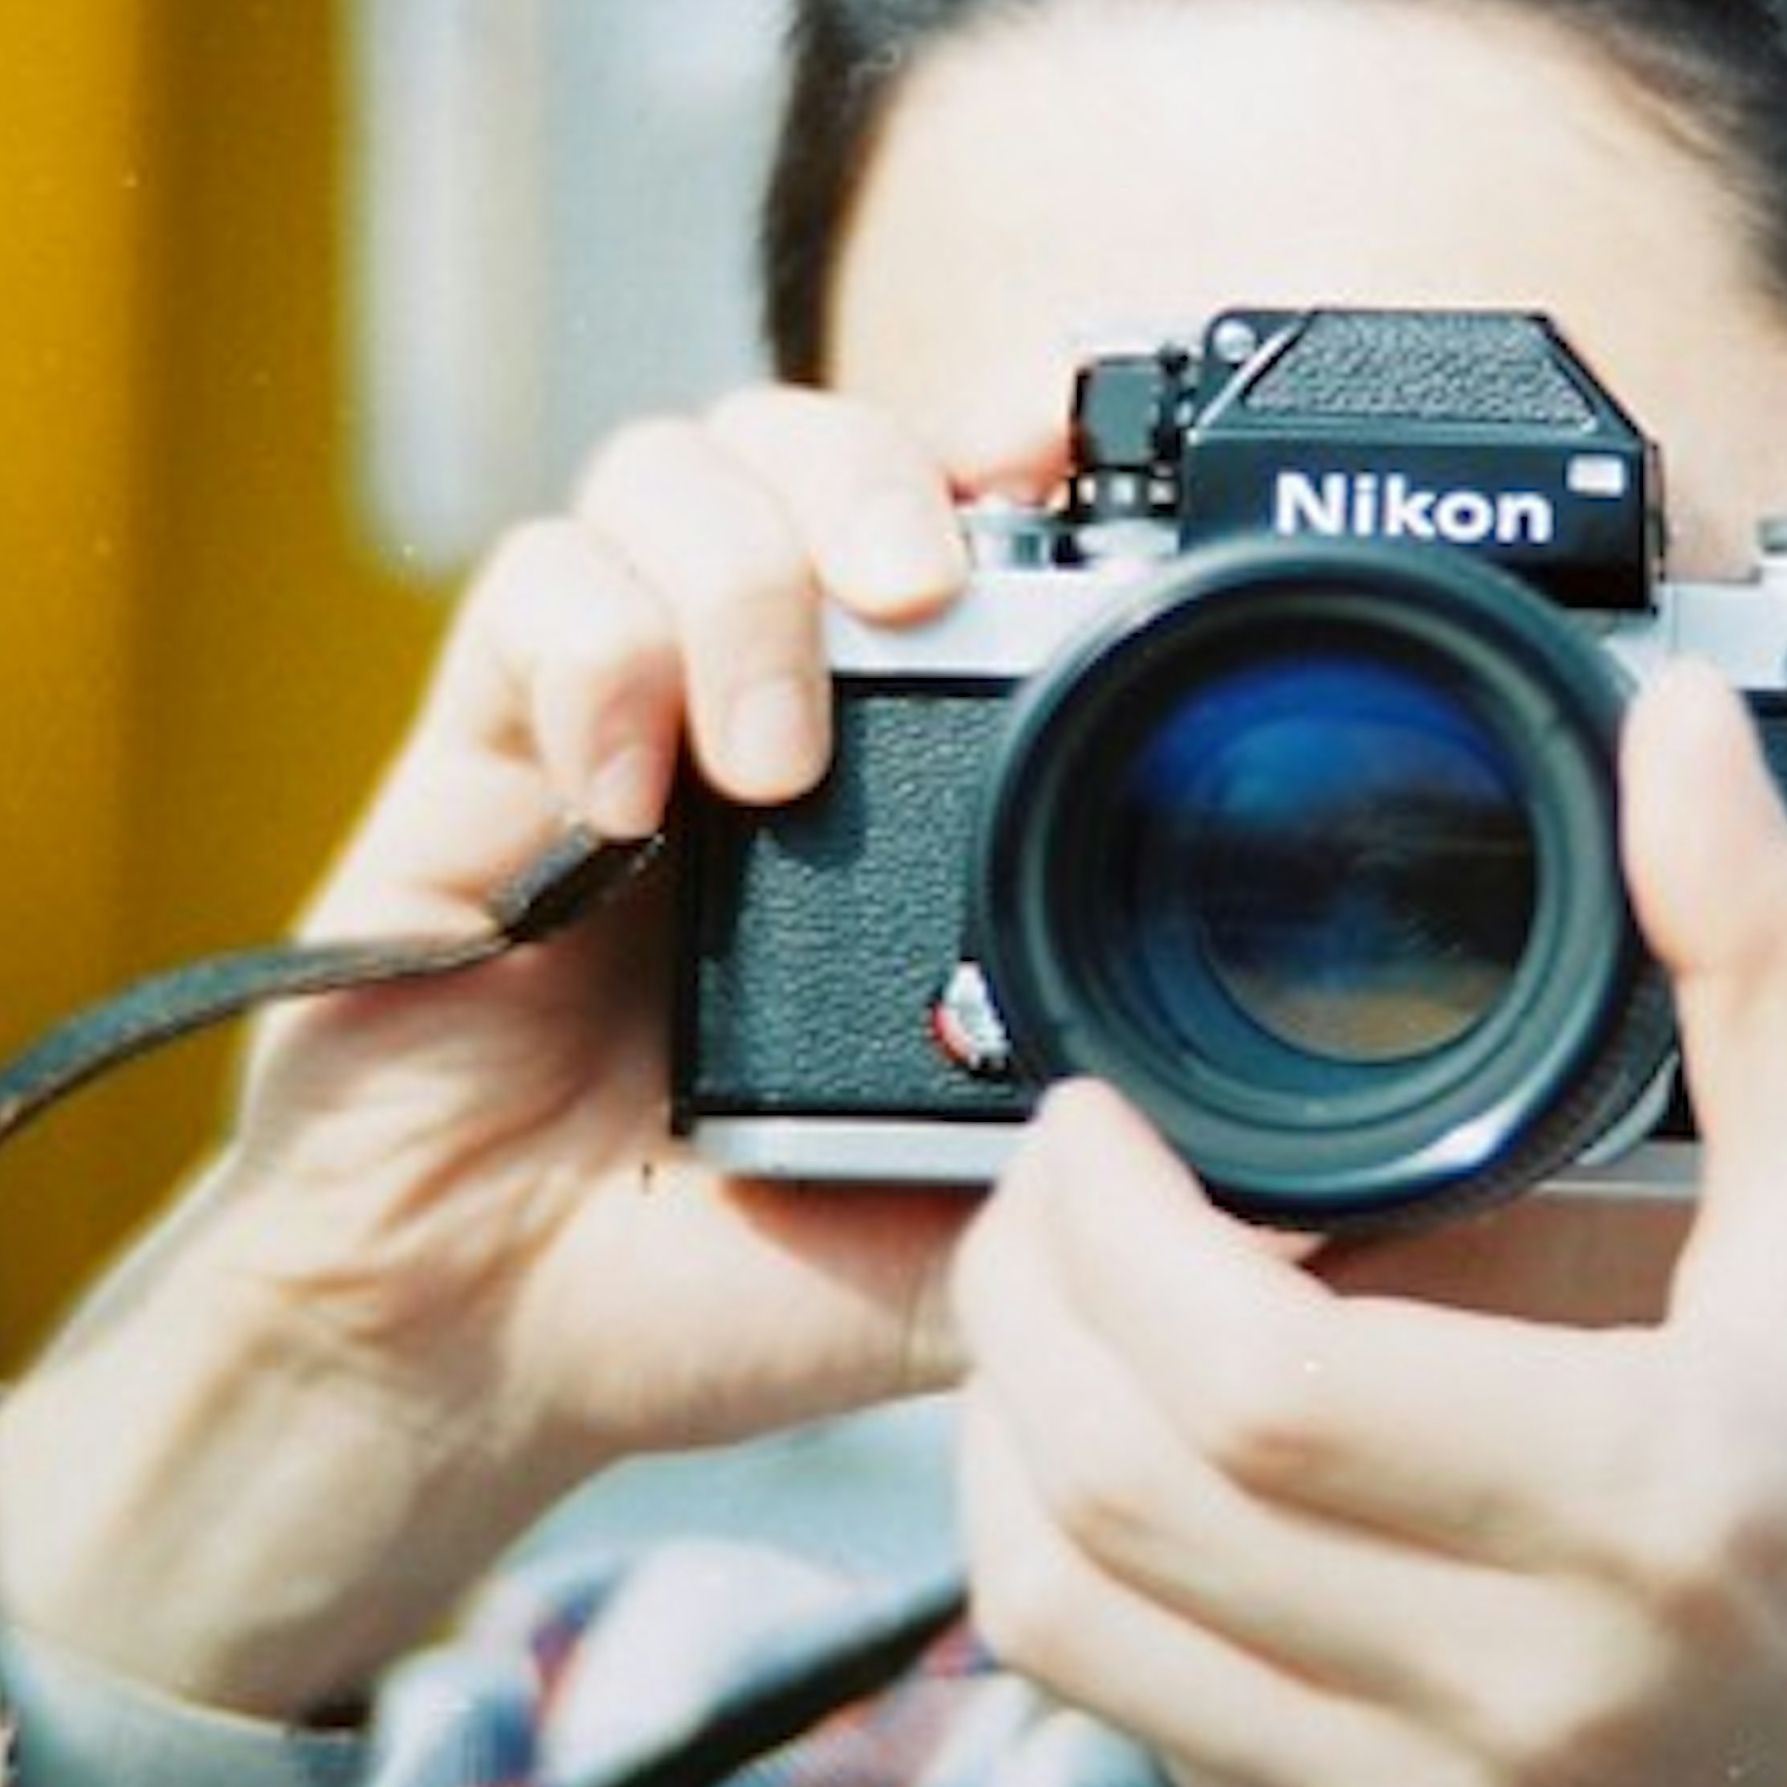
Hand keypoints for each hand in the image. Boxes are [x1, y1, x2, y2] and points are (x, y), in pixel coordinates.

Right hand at [0, 389, 990, 1715]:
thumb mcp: (982, 1222)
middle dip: (887, 475)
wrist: (494, 1346)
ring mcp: (613, 711)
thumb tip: (1307, 1151)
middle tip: (925, 597)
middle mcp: (757, 705)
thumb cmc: (731, 1273)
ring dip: (745, 570)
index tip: (1085, 463)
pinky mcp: (479, 746)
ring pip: (677, 466)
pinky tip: (626, 799)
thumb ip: (1119, 1159)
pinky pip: (531, 586)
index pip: (968, 530)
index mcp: (902, 781)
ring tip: (773, 757)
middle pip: (821, 440)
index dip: (1023, 459)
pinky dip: (595, 655)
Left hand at [950, 662, 1786, 1786]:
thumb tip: (1673, 728)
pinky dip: (1102, 1595)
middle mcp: (1513, 1705)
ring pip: (1069, 1635)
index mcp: (1644, 1514)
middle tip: (1044, 1192)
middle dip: (1010, 1307)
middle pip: (1106, 1501)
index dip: (1103, 1234)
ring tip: (1065, 1328)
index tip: (1093, 1120)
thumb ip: (1769, 964)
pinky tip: (1162, 1497)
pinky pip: (1139, 1742)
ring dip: (1010, 1449)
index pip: (1250, 1388)